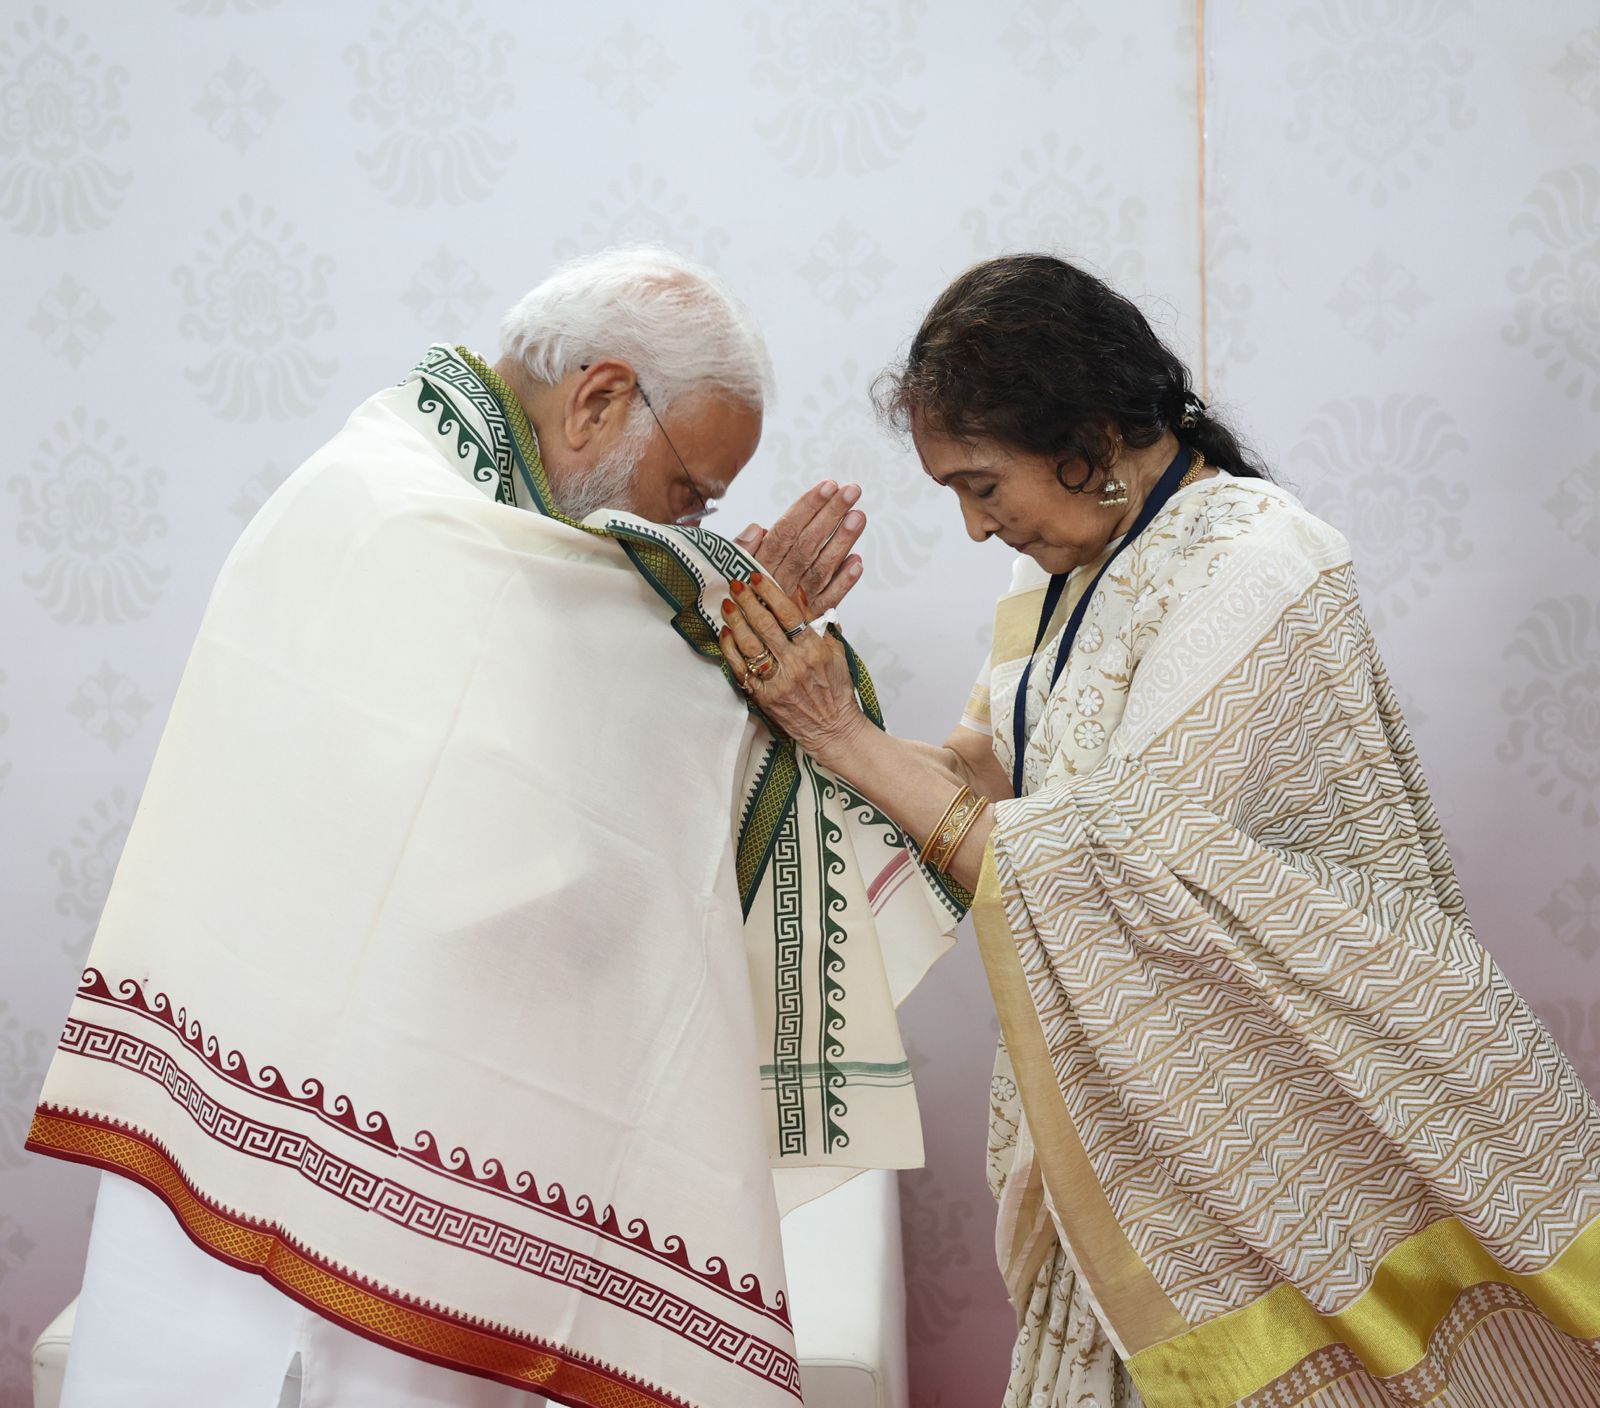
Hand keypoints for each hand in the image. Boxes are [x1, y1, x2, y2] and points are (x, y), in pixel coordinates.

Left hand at [718, 573, 868, 765]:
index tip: (756, 577)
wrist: (833, 729)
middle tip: (735, 584)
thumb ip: (816, 622)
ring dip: (736, 622)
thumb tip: (798, 594)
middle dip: (748, 601)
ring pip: (750, 646)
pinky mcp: (764, 697)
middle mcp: (795, 665)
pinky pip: (741, 670)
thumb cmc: (836, 690)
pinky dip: (730, 650)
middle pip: (765, 626)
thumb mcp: (835, 652)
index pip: (789, 614)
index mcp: (815, 650)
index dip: (770, 593)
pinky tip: (726, 633)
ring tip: (727, 604)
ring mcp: (777, 682)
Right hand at [731, 480, 864, 614]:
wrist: (745, 647)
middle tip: (851, 491)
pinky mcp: (810, 620)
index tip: (827, 486)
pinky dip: (844, 583)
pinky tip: (857, 562)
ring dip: (842, 542)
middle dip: (830, 515)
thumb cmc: (739, 600)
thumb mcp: (729, 571)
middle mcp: (779, 582)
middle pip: (807, 544)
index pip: (785, 531)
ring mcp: (797, 602)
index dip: (807, 507)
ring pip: (821, 568)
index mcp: (759, 566)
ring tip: (859, 516)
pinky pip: (828, 601)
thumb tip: (757, 528)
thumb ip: (742, 550)